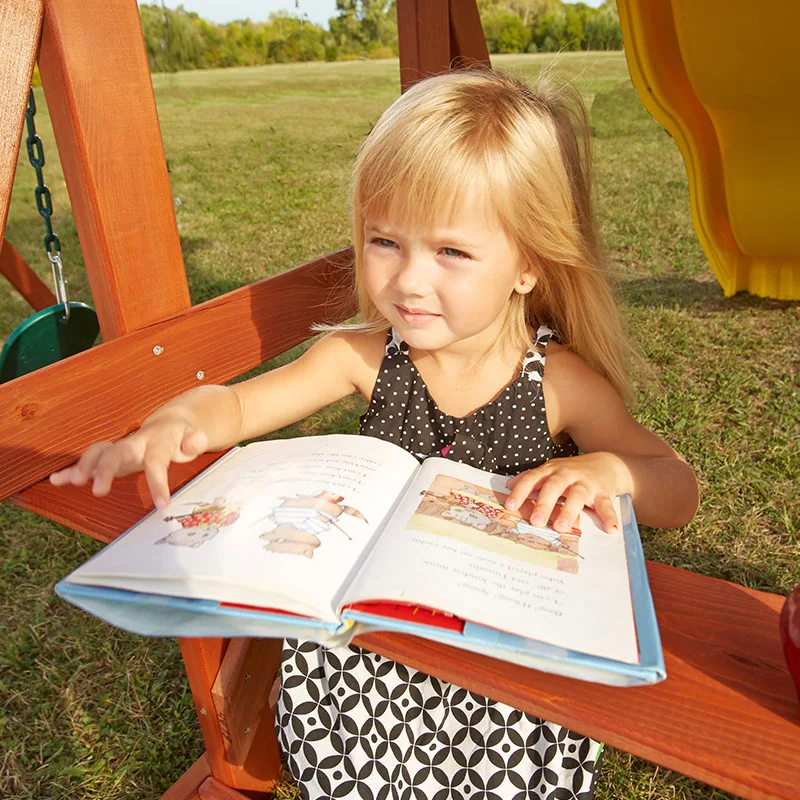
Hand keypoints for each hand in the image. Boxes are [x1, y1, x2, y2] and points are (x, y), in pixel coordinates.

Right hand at [49, 416, 208, 508]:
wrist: (170, 423)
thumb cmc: (183, 438)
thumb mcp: (193, 440)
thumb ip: (195, 441)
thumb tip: (199, 438)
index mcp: (158, 441)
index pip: (156, 461)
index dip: (158, 483)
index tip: (161, 506)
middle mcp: (135, 442)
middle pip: (118, 452)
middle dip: (106, 469)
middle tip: (98, 490)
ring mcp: (121, 447)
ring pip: (99, 452)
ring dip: (84, 466)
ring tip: (69, 481)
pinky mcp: (111, 454)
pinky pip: (90, 459)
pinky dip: (73, 469)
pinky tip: (57, 479)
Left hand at [504, 453, 626, 534]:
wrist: (605, 463)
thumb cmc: (572, 471)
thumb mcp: (551, 470)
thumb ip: (531, 478)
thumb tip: (508, 485)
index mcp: (551, 470)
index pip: (532, 479)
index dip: (520, 492)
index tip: (510, 506)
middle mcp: (567, 474)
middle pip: (554, 487)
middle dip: (544, 504)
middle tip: (535, 521)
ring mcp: (586, 483)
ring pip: (577, 495)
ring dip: (570, 511)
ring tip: (562, 527)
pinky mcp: (603, 492)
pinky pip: (606, 505)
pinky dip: (609, 516)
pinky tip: (610, 529)